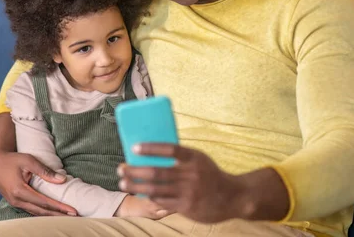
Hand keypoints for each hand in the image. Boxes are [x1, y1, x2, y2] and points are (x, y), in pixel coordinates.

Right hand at [0, 150, 77, 216]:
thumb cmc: (12, 160)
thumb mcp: (28, 161)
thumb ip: (45, 171)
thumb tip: (62, 180)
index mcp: (20, 191)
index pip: (44, 202)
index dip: (59, 207)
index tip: (72, 210)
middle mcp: (16, 200)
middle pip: (41, 211)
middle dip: (58, 215)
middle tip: (74, 216)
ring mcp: (14, 203)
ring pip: (36, 213)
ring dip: (51, 215)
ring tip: (66, 216)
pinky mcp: (14, 202)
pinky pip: (31, 210)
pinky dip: (42, 213)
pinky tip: (52, 213)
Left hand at [117, 144, 289, 222]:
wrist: (233, 197)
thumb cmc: (209, 174)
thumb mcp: (199, 159)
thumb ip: (179, 157)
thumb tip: (150, 152)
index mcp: (194, 157)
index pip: (170, 149)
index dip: (151, 148)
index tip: (134, 147)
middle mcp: (191, 174)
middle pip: (157, 171)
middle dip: (135, 170)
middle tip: (121, 168)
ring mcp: (189, 192)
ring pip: (156, 188)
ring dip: (136, 185)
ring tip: (123, 183)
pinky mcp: (187, 207)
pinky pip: (162, 201)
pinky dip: (149, 197)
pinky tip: (140, 193)